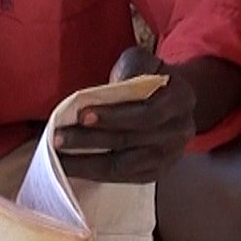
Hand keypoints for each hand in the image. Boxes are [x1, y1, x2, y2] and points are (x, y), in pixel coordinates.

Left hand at [54, 48, 195, 184]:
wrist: (174, 102)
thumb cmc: (151, 78)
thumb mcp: (143, 62)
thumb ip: (129, 70)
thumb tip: (103, 92)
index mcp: (181, 99)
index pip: (146, 113)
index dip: (113, 116)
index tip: (81, 115)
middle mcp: (180, 132)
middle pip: (131, 141)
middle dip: (91, 140)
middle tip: (59, 138)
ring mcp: (170, 156)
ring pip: (125, 166)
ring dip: (88, 163)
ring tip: (59, 158)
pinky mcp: (157, 172)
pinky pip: (125, 178)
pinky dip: (97, 174)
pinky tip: (74, 168)